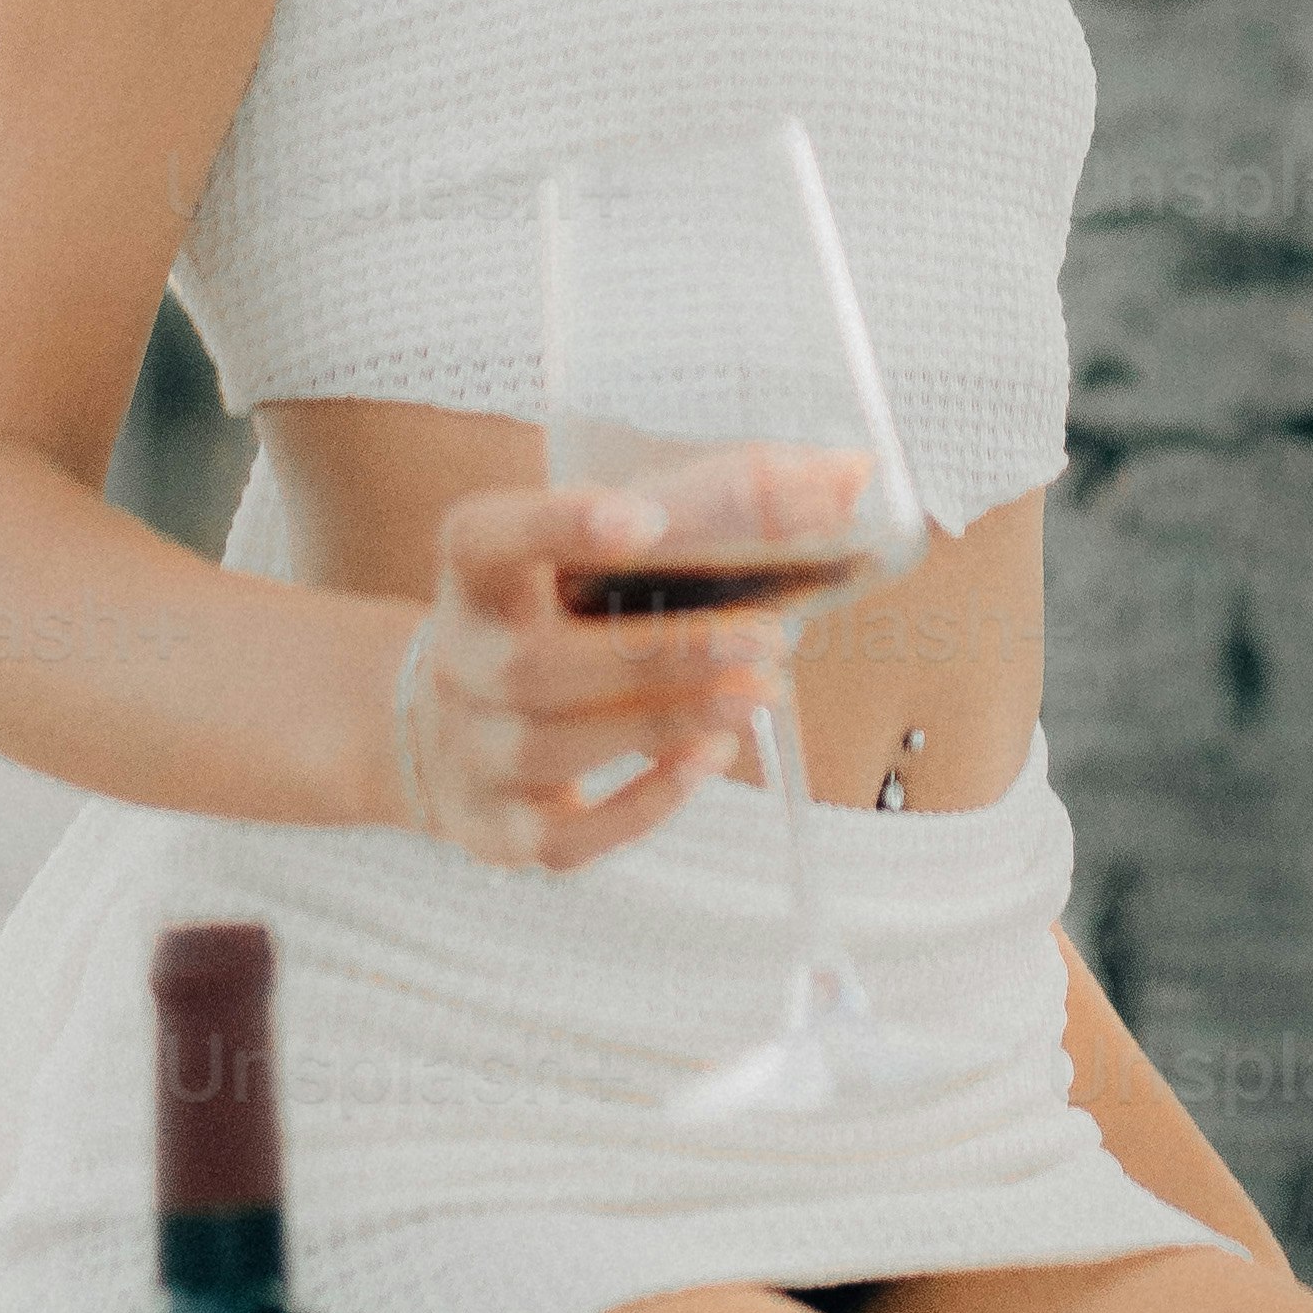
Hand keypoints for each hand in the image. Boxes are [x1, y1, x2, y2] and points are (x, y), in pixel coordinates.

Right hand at [388, 447, 867, 874]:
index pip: (484, 538)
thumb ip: (730, 504)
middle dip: (659, 654)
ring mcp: (470, 753)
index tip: (641, 518)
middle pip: (539, 664)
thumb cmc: (567, 610)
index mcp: (478, 573)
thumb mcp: (624, 545)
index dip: (554, 524)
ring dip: (663, 721)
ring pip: (551, 747)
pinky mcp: (498, 830)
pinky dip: (641, 805)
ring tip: (758, 695)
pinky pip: (564, 837)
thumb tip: (855, 475)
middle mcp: (461, 662)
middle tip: (763, 638)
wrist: (457, 718)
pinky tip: (708, 758)